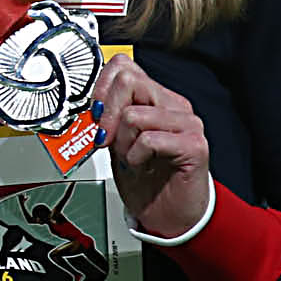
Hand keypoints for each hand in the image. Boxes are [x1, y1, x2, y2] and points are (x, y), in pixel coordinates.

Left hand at [95, 55, 211, 237]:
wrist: (170, 215)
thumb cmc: (146, 180)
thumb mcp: (116, 143)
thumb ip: (107, 120)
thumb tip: (86, 107)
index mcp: (156, 98)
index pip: (125, 66)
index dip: (101, 87)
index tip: (94, 114)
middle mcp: (174, 105)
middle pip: (128, 81)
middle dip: (107, 114)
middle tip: (108, 140)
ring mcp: (187, 124)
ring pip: (134, 114)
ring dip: (122, 142)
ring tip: (130, 158)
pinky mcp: (194, 145)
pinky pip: (149, 139)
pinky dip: (135, 157)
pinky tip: (142, 166)